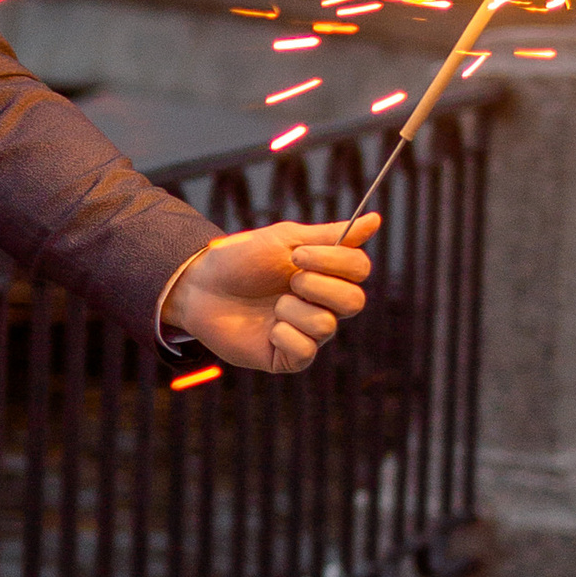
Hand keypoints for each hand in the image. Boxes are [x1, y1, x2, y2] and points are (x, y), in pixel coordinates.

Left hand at [161, 214, 379, 375]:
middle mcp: (323, 304)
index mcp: (326, 274)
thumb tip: (376, 219)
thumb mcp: (284, 239)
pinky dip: (284, 335)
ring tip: (271, 305)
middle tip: (288, 280)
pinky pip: (305, 350)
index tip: (298, 255)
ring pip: (326, 325)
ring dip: (293, 309)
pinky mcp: (289, 357)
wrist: (199, 286)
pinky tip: (268, 329)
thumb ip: (331, 234)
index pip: (360, 270)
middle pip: (354, 302)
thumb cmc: (241, 260)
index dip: (335, 261)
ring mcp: (307, 333)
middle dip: (318, 286)